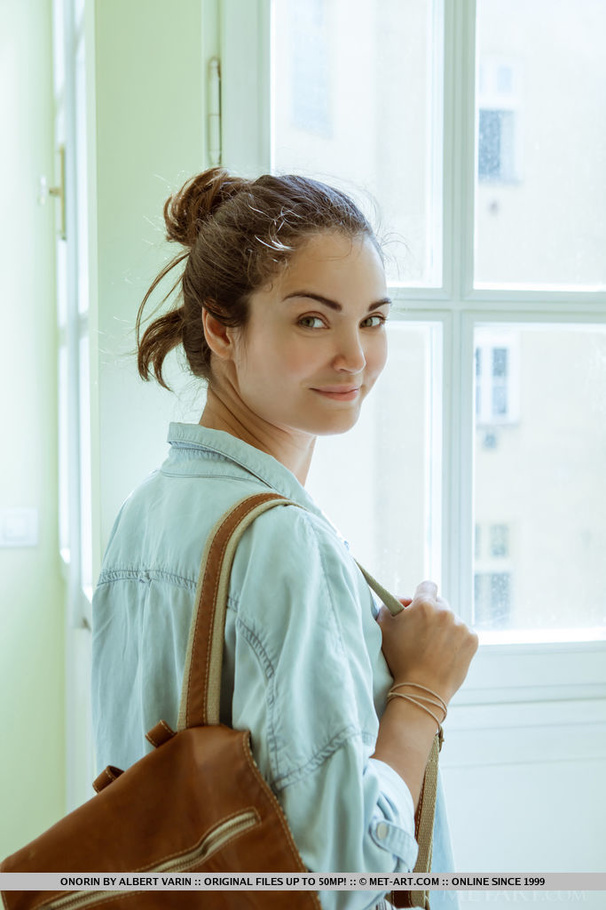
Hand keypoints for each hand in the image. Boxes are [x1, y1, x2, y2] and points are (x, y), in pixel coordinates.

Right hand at [376, 580, 477, 703]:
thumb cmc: (399, 659)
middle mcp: (446, 611)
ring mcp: (461, 626)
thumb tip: (405, 601)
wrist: (421, 690)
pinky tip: (444, 653)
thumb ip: (390, 605)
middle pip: (440, 603)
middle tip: (422, 632)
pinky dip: (455, 640)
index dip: (420, 595)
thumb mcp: (384, 627)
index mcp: (425, 605)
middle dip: (432, 614)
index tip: (417, 606)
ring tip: (433, 648)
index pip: (427, 586)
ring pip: (452, 620)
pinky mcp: (472, 640)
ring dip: (444, 628)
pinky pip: (463, 633)